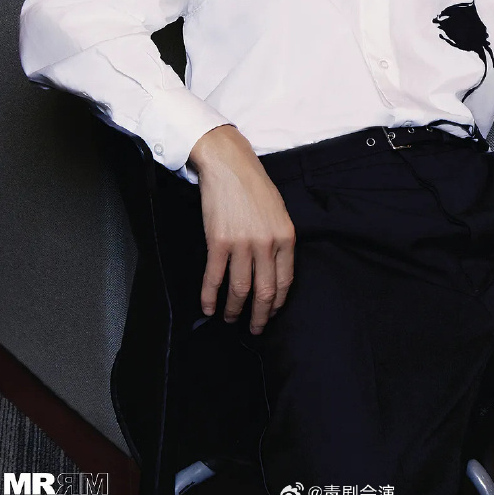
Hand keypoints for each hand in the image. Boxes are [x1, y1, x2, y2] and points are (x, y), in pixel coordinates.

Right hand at [188, 125, 295, 334]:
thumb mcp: (279, 212)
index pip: (285, 281)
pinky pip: (214, 277)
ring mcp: (242, 243)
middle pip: (264, 291)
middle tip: (253, 329)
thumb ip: (279, 240)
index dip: (276, 303)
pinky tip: (208, 307)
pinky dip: (210, 296)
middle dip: (259, 316)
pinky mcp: (218, 241)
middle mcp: (267, 243)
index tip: (270, 314)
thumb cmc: (254, 186)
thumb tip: (274, 269)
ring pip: (240, 289)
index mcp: (285, 237)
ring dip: (234, 310)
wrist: (229, 165)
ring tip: (230, 319)